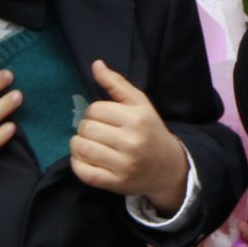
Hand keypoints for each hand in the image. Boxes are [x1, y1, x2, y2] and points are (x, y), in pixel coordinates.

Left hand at [70, 61, 189, 211]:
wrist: (169, 167)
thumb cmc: (150, 131)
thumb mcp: (140, 105)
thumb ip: (117, 84)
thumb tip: (96, 64)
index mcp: (138, 119)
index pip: (95, 109)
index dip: (96, 113)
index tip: (107, 119)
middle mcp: (132, 142)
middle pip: (86, 128)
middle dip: (88, 129)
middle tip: (100, 133)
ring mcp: (123, 164)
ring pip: (80, 148)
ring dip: (79, 145)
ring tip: (92, 145)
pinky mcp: (115, 183)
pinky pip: (82, 171)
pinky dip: (78, 164)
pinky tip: (88, 160)